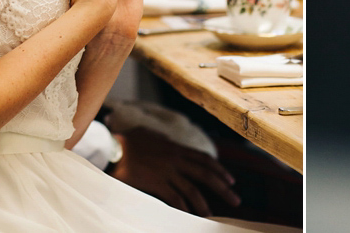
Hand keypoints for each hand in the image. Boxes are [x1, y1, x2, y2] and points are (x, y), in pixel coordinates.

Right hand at [108, 127, 238, 214]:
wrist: (113, 147)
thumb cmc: (129, 140)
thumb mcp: (152, 135)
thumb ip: (163, 140)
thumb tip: (168, 140)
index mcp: (177, 148)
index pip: (205, 159)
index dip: (220, 170)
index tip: (231, 180)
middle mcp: (176, 159)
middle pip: (206, 175)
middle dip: (223, 188)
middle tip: (235, 200)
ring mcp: (167, 171)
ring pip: (192, 189)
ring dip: (203, 204)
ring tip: (210, 214)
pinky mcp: (156, 182)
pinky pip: (175, 198)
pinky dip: (183, 208)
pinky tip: (189, 215)